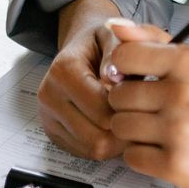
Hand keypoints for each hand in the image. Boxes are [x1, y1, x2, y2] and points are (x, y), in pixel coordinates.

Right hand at [36, 0, 124, 159]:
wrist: (82, 45)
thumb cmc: (101, 41)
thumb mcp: (114, 34)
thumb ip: (118, 51)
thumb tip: (115, 79)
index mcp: (63, 70)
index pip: (102, 110)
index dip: (128, 110)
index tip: (140, 98)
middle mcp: (49, 96)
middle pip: (97, 137)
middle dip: (124, 131)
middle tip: (139, 116)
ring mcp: (48, 117)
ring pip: (92, 150)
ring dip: (116, 142)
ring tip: (127, 120)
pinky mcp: (53, 132)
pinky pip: (84, 153)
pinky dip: (103, 145)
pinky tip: (112, 126)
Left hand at [103, 20, 188, 187]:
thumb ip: (152, 40)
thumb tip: (113, 25)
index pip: (124, 56)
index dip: (123, 70)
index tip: (134, 78)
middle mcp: (184, 93)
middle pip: (118, 95)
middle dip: (129, 105)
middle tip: (154, 110)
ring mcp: (179, 130)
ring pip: (120, 126)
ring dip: (133, 132)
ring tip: (159, 131)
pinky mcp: (175, 164)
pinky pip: (131, 156)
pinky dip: (143, 156)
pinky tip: (165, 150)